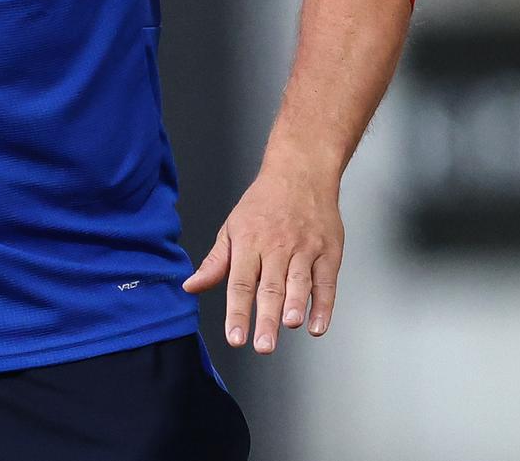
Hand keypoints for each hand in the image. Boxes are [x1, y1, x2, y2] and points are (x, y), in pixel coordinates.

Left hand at [182, 161, 342, 353]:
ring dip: (295, 306)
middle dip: (265, 318)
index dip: (237, 312)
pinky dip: (324, 306)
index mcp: (249, 242)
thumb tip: (190, 286)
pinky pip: (327, 282)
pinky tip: (318, 326)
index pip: (240, 282)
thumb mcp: (232, 228)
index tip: (235, 338)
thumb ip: (215, 262)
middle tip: (263, 346)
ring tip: (287, 326)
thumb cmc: (262, 204)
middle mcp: (277, 246)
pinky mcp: (329, 251)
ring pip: (299, 282)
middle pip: (270, 286)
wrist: (300, 173)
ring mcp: (305, 248)